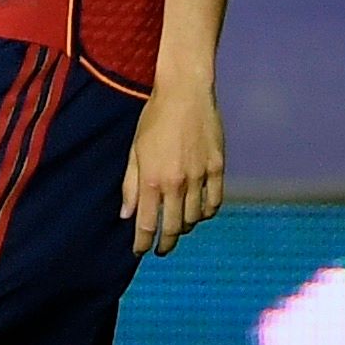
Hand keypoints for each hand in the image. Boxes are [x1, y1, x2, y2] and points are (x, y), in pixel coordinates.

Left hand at [121, 82, 224, 256]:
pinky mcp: (218, 168)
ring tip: (179, 226)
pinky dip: (207, 213)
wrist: (185, 94)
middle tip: (162, 249)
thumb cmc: (154, 119)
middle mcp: (176, 183)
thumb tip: (126, 214)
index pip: (147, 223)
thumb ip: (130, 184)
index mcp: (151, 179)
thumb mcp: (134, 150)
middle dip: (166, 243)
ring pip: (196, 217)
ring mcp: (200, 177)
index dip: (143, 242)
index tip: (140, 251)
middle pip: (174, 227)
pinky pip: (215, 202)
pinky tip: (200, 213)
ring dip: (186, 226)